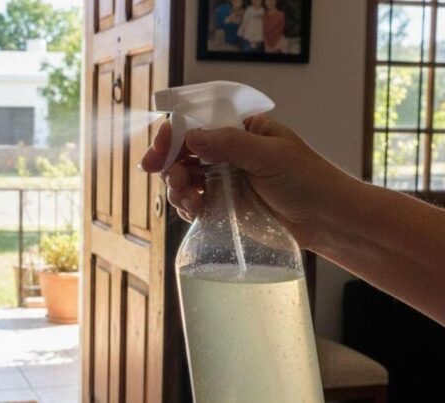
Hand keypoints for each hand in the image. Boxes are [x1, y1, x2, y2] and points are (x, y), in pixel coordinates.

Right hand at [139, 115, 356, 248]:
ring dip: (177, 188)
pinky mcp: (226, 206)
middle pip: (184, 154)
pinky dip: (187, 206)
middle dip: (171, 167)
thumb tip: (190, 137)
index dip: (172, 138)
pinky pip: (196, 203)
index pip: (197, 126)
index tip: (157, 155)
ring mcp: (226, 180)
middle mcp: (229, 153)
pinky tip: (192, 211)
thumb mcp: (270, 156)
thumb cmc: (308, 180)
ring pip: (186, 180)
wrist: (329, 221)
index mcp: (241, 131)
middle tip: (173, 181)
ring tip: (187, 200)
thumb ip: (229, 144)